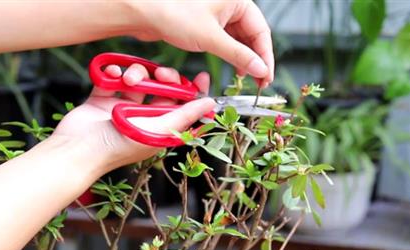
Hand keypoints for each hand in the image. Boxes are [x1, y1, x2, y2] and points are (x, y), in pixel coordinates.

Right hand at [53, 63, 213, 176]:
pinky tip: (112, 75)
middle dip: (164, 78)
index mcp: (160, 128)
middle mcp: (144, 118)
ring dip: (137, 74)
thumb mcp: (160, 130)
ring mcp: (122, 108)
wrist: (79, 149)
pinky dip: (113, 73)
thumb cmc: (119, 146)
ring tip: (129, 80)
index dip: (194, 92)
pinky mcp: (102, 100)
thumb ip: (186, 115)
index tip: (201, 77)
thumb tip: (210, 103)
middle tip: (162, 75)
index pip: (183, 107)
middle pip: (162, 89)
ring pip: (138, 81)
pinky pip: (112, 78)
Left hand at [127, 0, 273, 85]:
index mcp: (237, 0)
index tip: (266, 77)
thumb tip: (260, 69)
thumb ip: (239, 55)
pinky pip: (226, 40)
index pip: (261, 31)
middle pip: (252, 35)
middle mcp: (230, 4)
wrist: (143, 11)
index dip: (265, 57)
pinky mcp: (207, 22)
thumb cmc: (173, 14)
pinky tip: (233, 68)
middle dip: (255, 60)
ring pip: (239, 39)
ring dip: (243, 59)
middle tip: (259, 82)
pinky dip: (231, 55)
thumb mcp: (211, 39)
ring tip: (246, 78)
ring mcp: (218, 13)